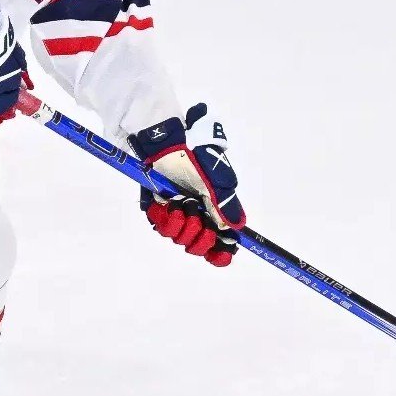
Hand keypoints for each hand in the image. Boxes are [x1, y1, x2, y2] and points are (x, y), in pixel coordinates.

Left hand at [130, 104, 245, 266]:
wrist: (168, 140)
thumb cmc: (196, 154)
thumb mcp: (216, 179)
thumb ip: (224, 204)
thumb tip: (237, 227)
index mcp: (214, 209)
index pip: (220, 240)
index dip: (221, 252)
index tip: (223, 254)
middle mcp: (196, 213)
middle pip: (199, 245)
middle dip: (200, 238)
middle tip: (198, 219)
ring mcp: (176, 211)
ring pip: (179, 238)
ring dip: (182, 226)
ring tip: (182, 206)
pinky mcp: (157, 206)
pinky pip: (160, 225)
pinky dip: (165, 219)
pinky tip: (168, 206)